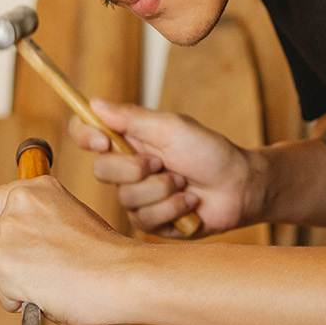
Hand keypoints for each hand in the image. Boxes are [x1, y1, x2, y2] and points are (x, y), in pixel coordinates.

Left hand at [0, 176, 139, 324]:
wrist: (123, 274)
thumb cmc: (110, 257)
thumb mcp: (78, 220)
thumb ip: (48, 223)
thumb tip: (31, 247)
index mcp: (42, 187)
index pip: (3, 198)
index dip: (15, 222)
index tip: (28, 239)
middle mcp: (20, 202)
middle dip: (17, 256)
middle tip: (49, 270)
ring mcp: (8, 231)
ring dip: (20, 280)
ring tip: (56, 284)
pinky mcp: (1, 262)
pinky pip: (3, 293)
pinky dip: (22, 301)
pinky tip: (49, 295)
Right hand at [75, 99, 266, 237]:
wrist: (240, 186)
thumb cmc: (210, 152)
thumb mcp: (173, 128)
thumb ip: (132, 118)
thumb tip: (93, 103)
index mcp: (130, 141)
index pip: (87, 134)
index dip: (85, 136)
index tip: (104, 141)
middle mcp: (128, 169)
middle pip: (101, 171)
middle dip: (136, 169)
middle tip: (164, 163)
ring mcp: (138, 197)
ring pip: (126, 198)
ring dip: (163, 190)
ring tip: (186, 183)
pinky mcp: (151, 221)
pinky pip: (145, 220)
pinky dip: (173, 208)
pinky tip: (190, 202)